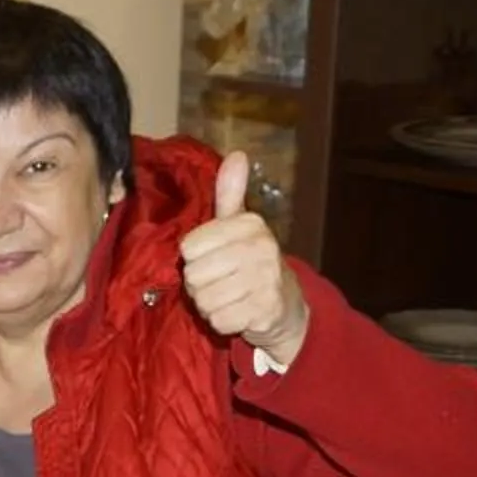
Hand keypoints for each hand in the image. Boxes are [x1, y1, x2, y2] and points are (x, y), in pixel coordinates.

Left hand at [178, 151, 308, 365]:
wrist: (287, 305)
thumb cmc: (251, 262)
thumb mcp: (239, 226)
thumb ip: (230, 194)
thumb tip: (237, 154)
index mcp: (249, 224)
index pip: (189, 247)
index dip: (195, 259)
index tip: (214, 259)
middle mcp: (261, 247)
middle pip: (194, 275)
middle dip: (200, 286)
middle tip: (221, 283)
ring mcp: (266, 280)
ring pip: (205, 300)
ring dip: (210, 305)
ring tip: (229, 298)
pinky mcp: (267, 310)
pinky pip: (219, 320)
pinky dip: (223, 322)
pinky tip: (238, 313)